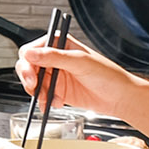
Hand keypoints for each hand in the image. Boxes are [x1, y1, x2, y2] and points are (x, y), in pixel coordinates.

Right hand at [15, 37, 148, 122]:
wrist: (121, 98)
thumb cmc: (108, 75)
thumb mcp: (80, 62)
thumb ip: (54, 57)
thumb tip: (31, 54)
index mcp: (60, 44)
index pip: (32, 50)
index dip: (28, 62)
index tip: (31, 75)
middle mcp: (55, 58)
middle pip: (28, 66)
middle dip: (29, 79)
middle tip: (35, 88)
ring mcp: (56, 75)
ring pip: (33, 82)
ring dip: (38, 92)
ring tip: (50, 98)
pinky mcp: (58, 90)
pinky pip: (41, 95)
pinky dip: (44, 101)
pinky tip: (55, 103)